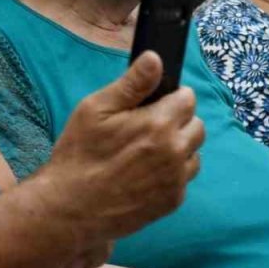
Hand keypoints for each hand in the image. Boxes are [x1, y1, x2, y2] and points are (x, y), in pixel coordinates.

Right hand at [44, 51, 203, 241]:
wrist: (71, 208)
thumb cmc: (80, 155)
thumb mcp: (96, 110)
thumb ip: (132, 84)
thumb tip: (156, 59)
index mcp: (159, 123)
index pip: (187, 98)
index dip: (169, 98)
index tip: (151, 105)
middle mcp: (175, 151)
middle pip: (196, 126)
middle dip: (178, 122)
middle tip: (147, 128)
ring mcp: (176, 179)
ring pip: (193, 153)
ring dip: (178, 148)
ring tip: (146, 152)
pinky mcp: (173, 201)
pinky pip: (184, 178)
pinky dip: (171, 173)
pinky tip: (145, 174)